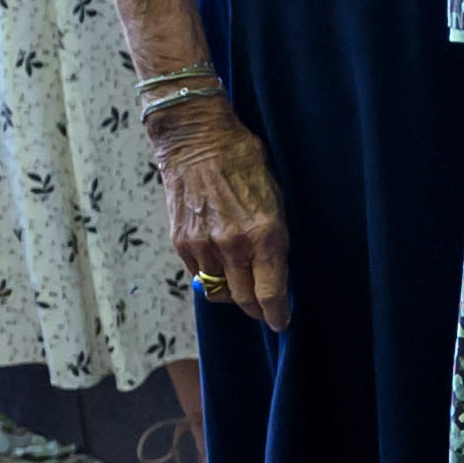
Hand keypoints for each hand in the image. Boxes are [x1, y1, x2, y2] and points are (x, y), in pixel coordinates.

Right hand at [153, 104, 294, 330]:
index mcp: (264, 234)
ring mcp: (203, 245)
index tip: (282, 322)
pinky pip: (198, 275)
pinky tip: (220, 265)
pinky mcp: (181, 242)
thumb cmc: (245, 163)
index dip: (278, 314)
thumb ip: (274, 238)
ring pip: (218, 292)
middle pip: (243, 300)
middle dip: (257, 310)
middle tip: (265, 310)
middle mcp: (232, 245)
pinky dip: (210, 276)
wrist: (197, 141)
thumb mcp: (275, 198)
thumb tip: (275, 272)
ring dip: (232, 295)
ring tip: (243, 286)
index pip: (270, 293)